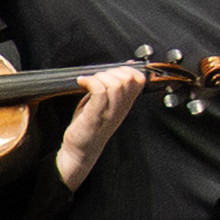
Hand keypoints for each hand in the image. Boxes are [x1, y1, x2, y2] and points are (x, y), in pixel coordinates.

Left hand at [56, 66, 151, 184]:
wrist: (80, 150)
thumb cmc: (89, 126)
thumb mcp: (105, 104)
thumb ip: (110, 88)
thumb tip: (115, 70)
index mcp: (125, 104)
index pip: (139, 79)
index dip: (127, 69)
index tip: (111, 71)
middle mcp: (121, 107)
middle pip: (128, 79)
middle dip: (110, 71)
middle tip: (97, 77)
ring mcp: (109, 112)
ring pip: (115, 84)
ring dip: (99, 76)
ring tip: (88, 81)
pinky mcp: (96, 115)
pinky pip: (99, 91)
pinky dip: (89, 81)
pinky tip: (81, 82)